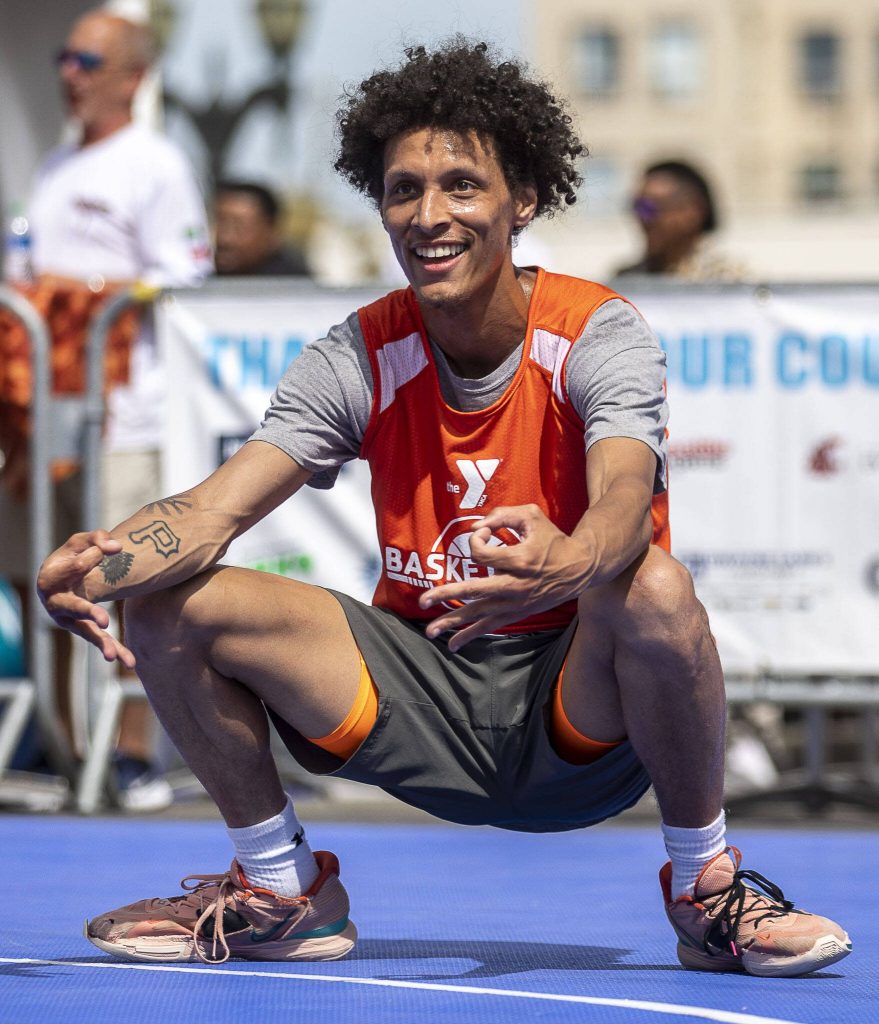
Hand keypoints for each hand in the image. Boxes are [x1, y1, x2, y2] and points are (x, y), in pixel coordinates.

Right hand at [37, 531, 135, 666]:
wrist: (60, 579)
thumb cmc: (71, 556)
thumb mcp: (80, 542)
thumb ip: (96, 539)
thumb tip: (117, 547)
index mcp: (51, 578)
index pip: (73, 567)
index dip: (88, 559)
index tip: (100, 552)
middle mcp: (57, 603)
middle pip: (73, 608)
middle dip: (88, 613)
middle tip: (104, 620)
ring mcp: (70, 620)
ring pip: (87, 632)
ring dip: (102, 643)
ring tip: (112, 656)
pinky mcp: (85, 629)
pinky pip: (101, 641)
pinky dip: (116, 651)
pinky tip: (131, 663)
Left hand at [418, 504, 592, 651]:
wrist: (580, 568)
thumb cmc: (553, 539)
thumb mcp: (532, 516)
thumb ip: (503, 515)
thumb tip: (477, 524)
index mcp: (519, 560)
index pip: (481, 555)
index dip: (477, 539)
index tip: (486, 532)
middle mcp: (516, 585)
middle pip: (474, 591)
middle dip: (446, 596)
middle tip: (422, 601)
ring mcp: (516, 603)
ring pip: (479, 615)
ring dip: (453, 623)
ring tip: (430, 632)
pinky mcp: (517, 613)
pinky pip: (490, 626)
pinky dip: (471, 635)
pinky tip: (452, 644)